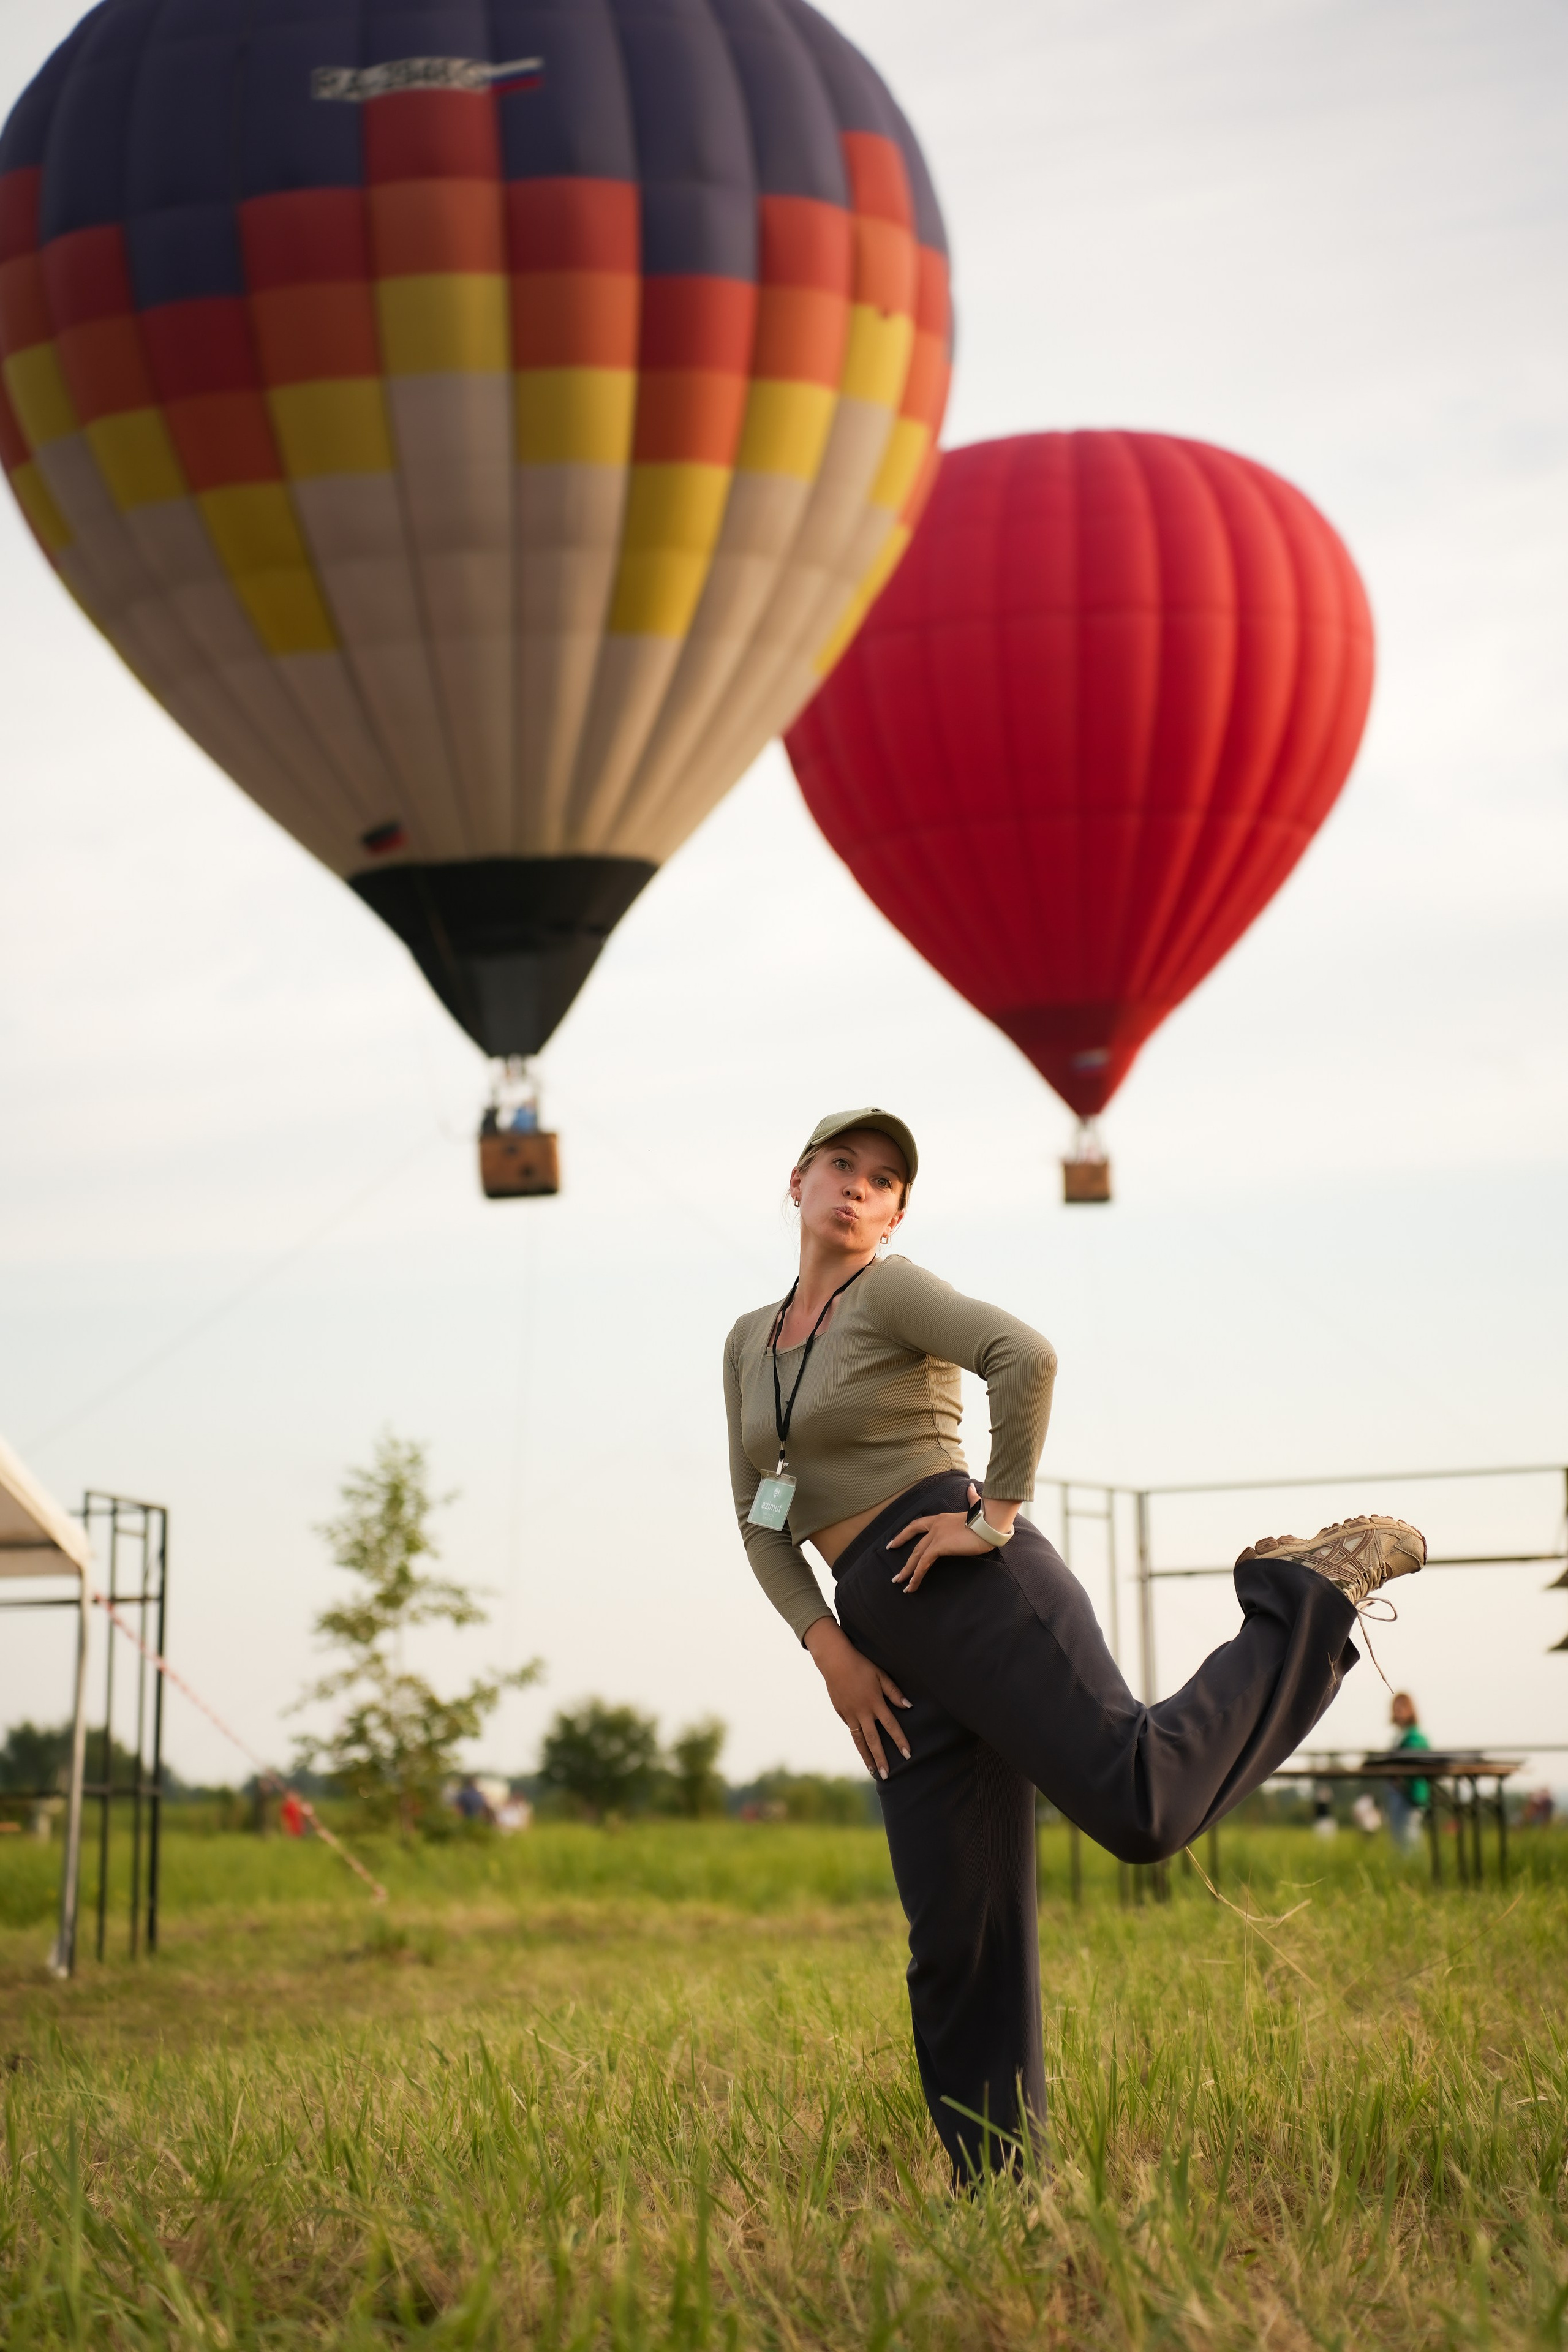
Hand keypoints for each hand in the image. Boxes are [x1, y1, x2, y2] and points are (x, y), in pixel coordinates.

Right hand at [803, 1619, 911, 1779]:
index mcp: (874, 1702)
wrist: (834, 1661)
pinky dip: (858, 1740)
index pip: (891, 1726)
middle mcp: (862, 1712)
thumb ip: (894, 1692)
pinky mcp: (841, 1713)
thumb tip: (909, 1706)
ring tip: (873, 1771)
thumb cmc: (861, 1665)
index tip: (907, 1754)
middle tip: (887, 1775)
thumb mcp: (880, 1675)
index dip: (900, 1740)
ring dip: (867, 1757)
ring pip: (859, 1740)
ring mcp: (850, 1714)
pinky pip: (851, 1729)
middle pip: (873, 1740)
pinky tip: (863, 1748)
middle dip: (881, 1758)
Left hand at [889, 1482, 1018, 1595]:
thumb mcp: (976, 1508)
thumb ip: (972, 1499)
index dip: (904, 1534)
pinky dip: (916, 1575)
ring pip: (916, 1556)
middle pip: (914, 1544)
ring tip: (900, 1583)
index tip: (894, 1542)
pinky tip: (912, 1585)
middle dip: (904, 1561)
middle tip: (896, 1573)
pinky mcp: (940, 1546)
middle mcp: (935, 1526)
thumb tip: (972, 1489)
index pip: (917, 1525)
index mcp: (940, 1518)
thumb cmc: (986, 1517)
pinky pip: (923, 1563)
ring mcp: (936, 1536)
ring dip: (907, 1572)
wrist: (990, 1523)